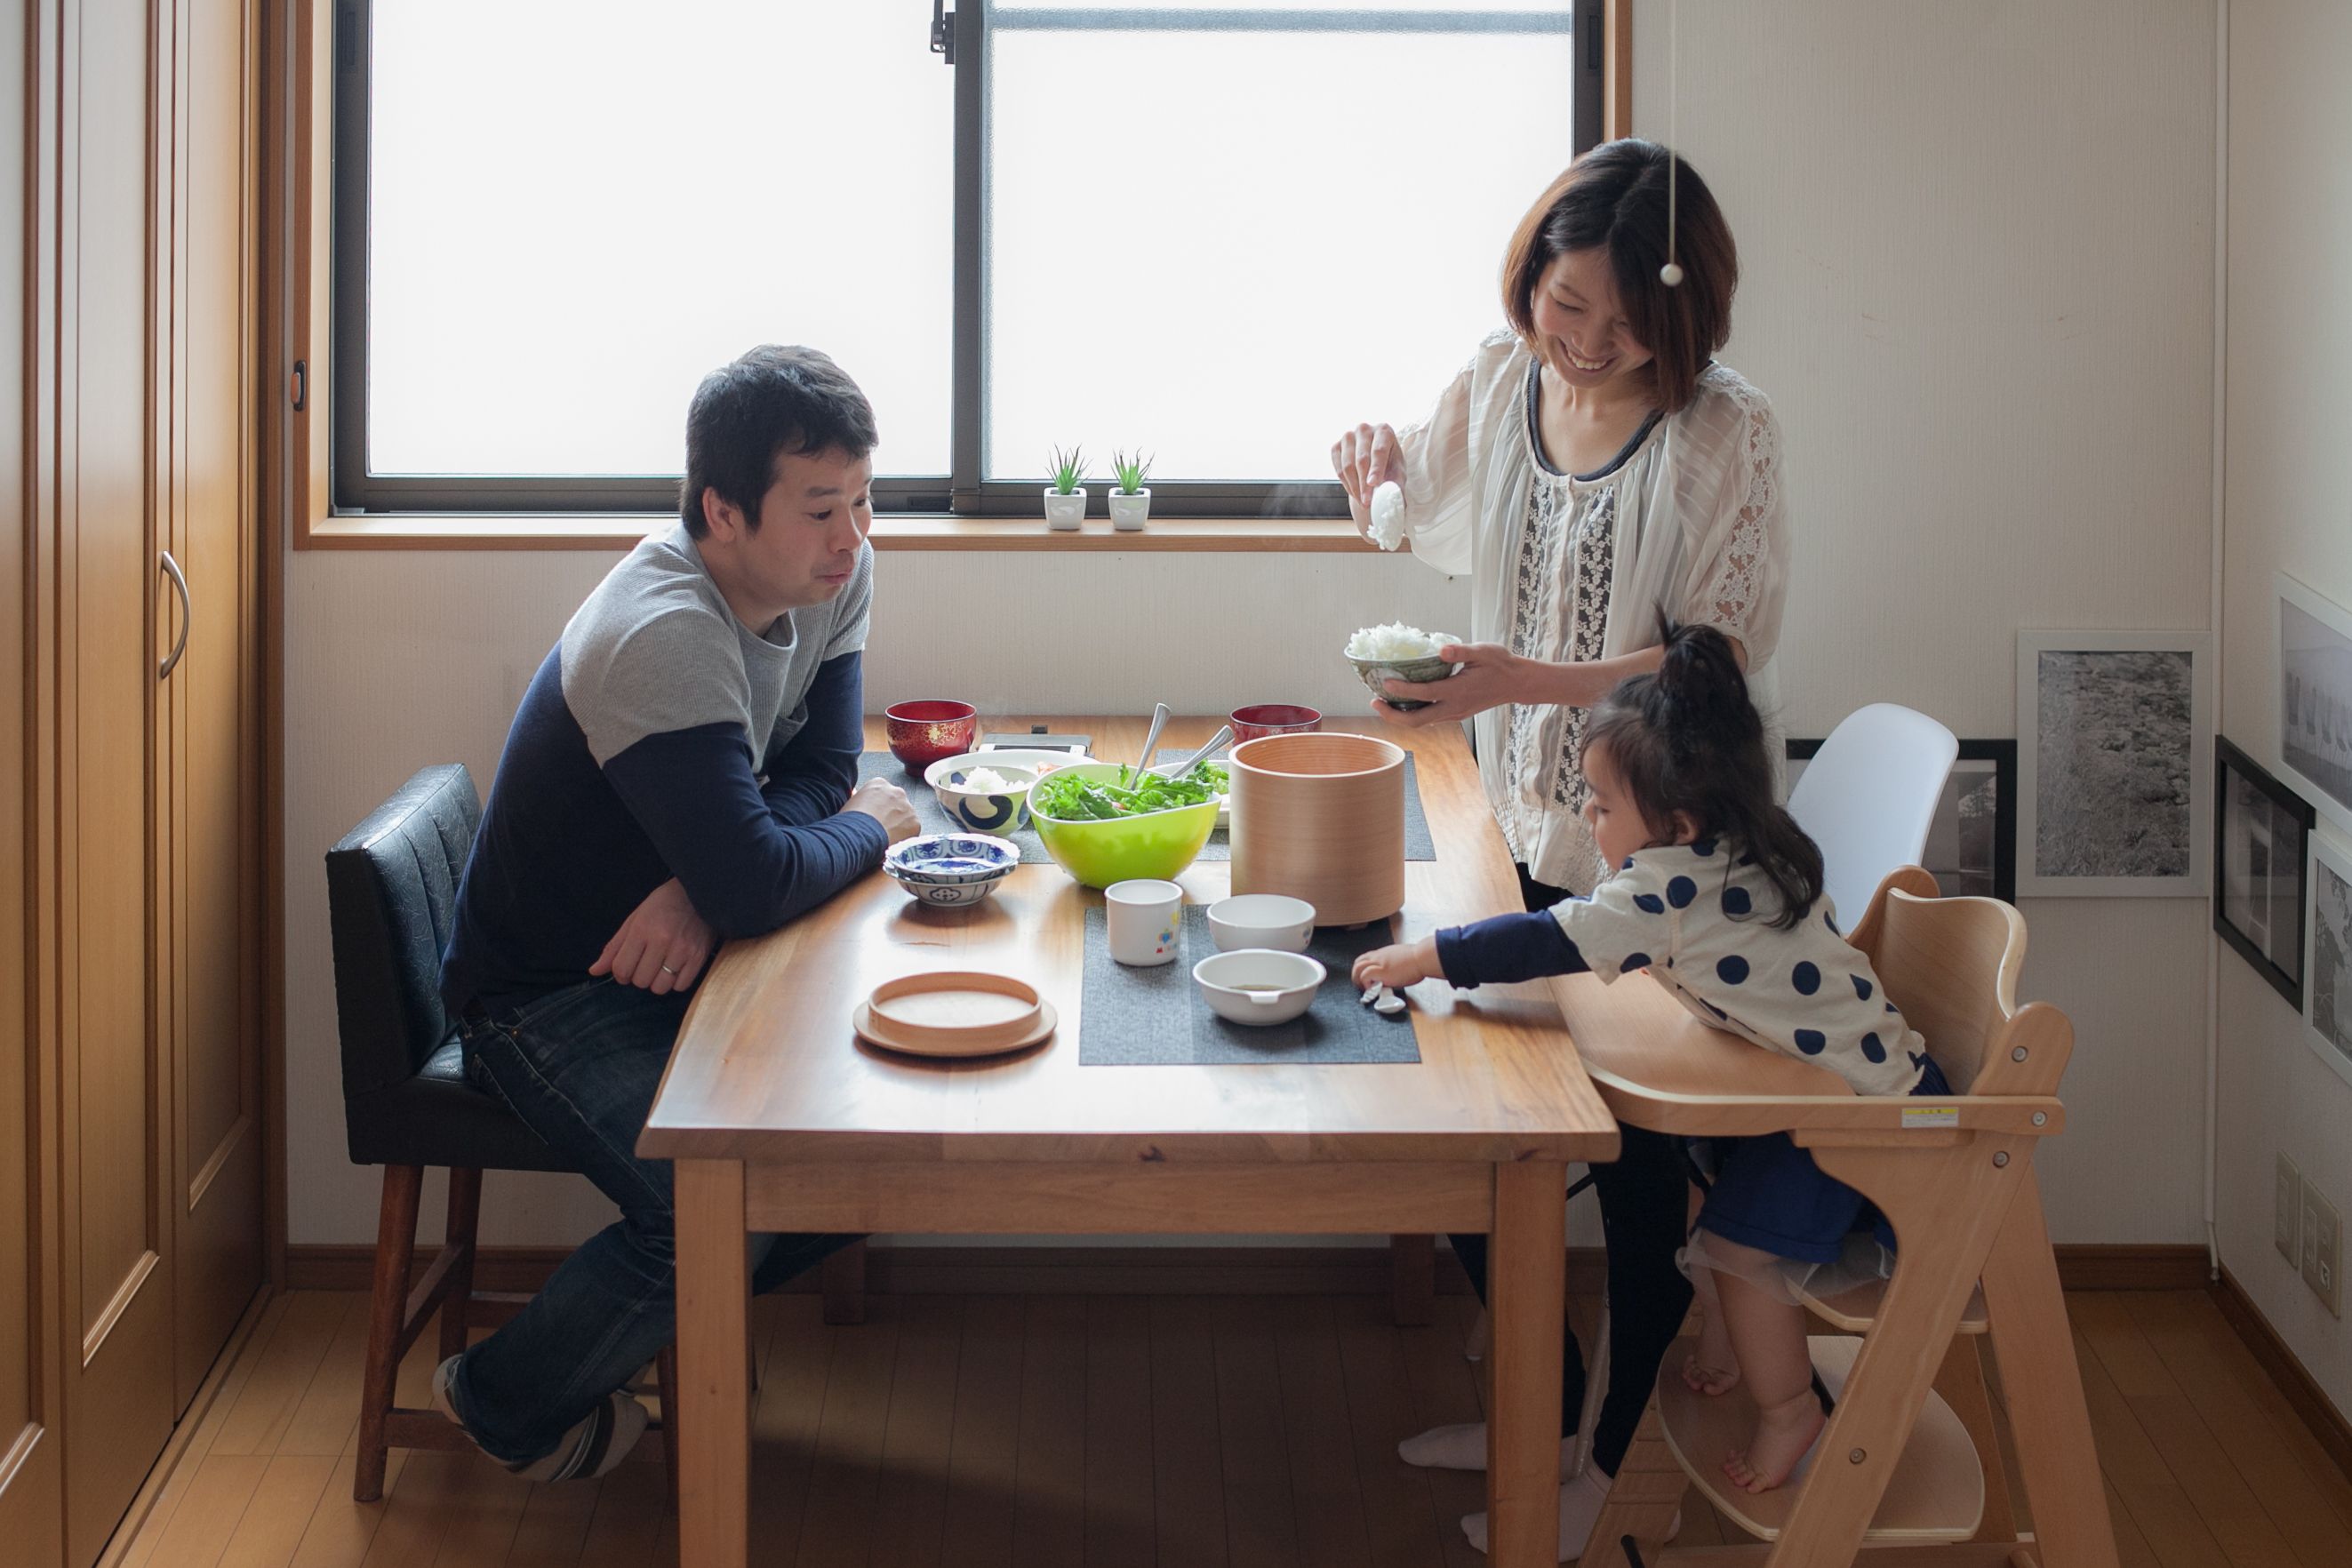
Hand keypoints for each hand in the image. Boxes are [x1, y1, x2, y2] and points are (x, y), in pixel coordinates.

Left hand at [591, 877, 714, 995]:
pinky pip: (681, 986)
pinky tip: (675, 969)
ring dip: (657, 982)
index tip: (626, 970)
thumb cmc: (664, 904)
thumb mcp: (635, 919)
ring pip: (660, 987)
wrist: (700, 892)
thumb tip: (594, 971)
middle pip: (640, 981)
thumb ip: (614, 947)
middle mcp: (661, 941)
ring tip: (661, 968)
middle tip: (645, 964)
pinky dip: (675, 982)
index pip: (621, 968)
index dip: (620, 975)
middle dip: (639, 977)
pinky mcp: (699, 957)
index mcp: (642, 929)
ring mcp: (682, 950)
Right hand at [844, 777, 919, 843]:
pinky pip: (912, 830)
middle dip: (891, 815)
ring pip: (906, 817)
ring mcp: (908, 807)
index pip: (883, 793)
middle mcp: (896, 791)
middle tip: (881, 828)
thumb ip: (860, 798)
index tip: (875, 816)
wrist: (858, 837)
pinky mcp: (915, 823)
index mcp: (879, 784)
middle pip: (897, 804)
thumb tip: (858, 798)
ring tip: (885, 838)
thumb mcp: (850, 804)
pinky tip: (893, 843)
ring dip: (899, 826)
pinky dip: (905, 837)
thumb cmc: (850, 822)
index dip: (878, 807)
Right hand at [1329, 422, 1402, 533]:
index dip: (1376, 469)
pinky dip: (1346, 484)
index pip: (1378, 451)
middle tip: (1367, 502)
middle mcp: (1364, 429)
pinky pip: (1338, 469)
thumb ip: (1396, 486)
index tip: (1373, 484)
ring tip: (1363, 502)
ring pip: (1348, 465)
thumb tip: (1394, 501)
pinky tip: (1355, 493)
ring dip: (1355, 487)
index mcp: (1384, 430)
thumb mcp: (1398, 474)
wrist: (1374, 464)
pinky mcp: (1336, 447)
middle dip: (1364, 484)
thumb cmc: (1389, 466)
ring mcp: (1348, 437)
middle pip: (1362, 459)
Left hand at [1352, 936, 1440, 991]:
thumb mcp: (1402, 958)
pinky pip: (1365, 976)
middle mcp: (1378, 956)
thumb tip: (1395, 971)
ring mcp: (1379, 963)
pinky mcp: (1381, 971)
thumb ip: (1395, 963)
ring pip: (1357, 968)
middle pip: (1358, 962)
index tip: (1366, 978)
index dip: (1362, 968)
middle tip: (1361, 986)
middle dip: (1356, 975)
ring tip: (1365, 989)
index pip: (1365, 958)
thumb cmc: (1418, 959)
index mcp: (1383, 954)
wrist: (1421, 957)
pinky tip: (1373, 989)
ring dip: (1357, 980)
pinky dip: (1366, 984)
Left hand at [1368, 641, 1524, 728]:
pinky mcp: (1456, 714)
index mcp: (1458, 691)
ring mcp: (1454, 714)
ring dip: (1400, 716)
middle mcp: (1454, 708)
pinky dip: (1412, 713)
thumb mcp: (1483, 652)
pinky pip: (1429, 719)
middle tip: (1374, 701)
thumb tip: (1441, 650)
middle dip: (1392, 715)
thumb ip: (1461, 651)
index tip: (1386, 683)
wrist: (1517, 684)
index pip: (1424, 694)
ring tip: (1382, 702)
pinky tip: (1403, 702)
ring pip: (1421, 722)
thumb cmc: (1500, 664)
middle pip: (1416, 721)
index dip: (1403, 691)